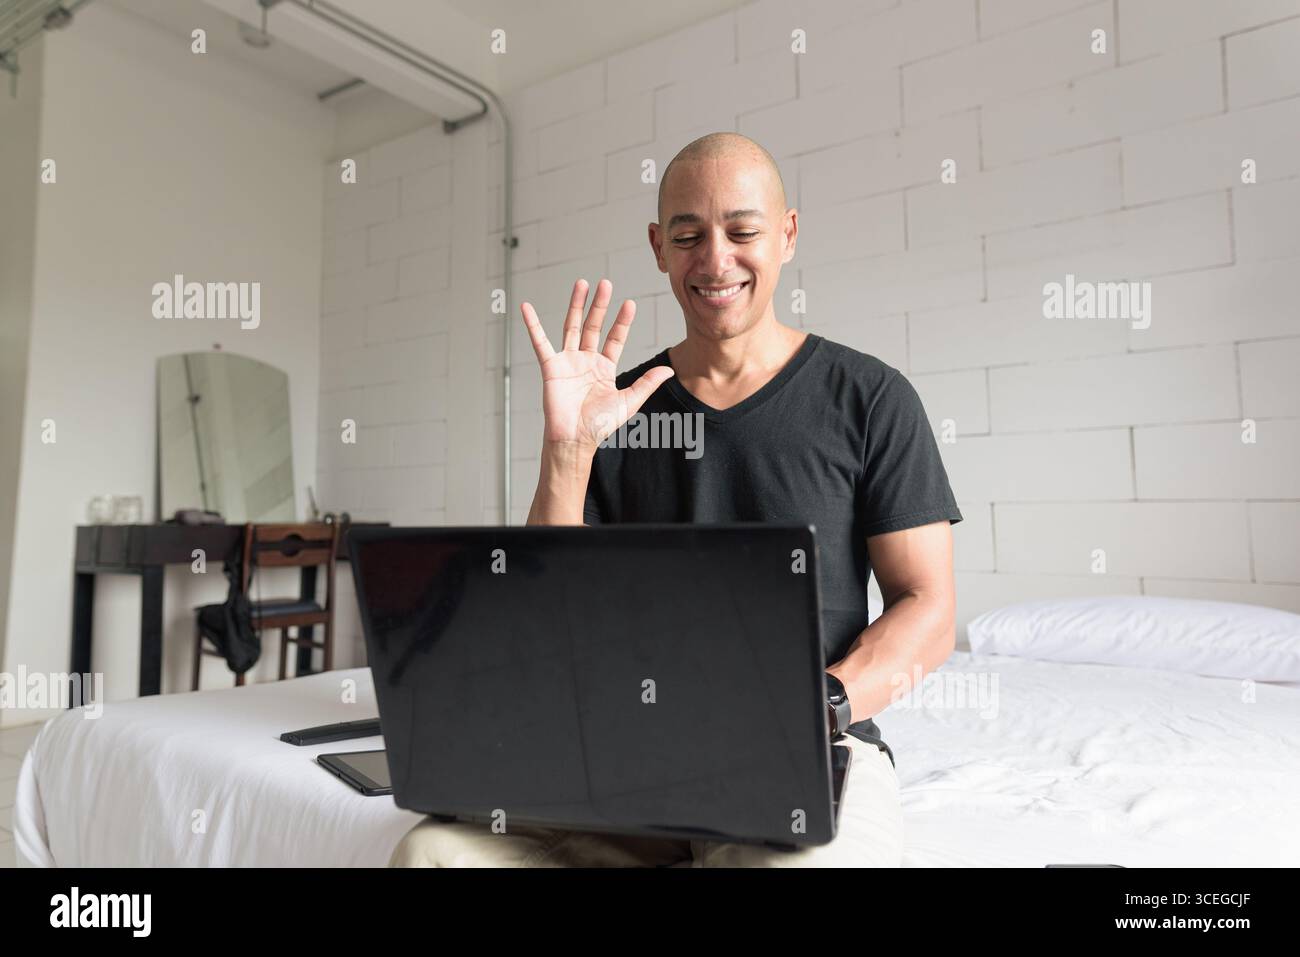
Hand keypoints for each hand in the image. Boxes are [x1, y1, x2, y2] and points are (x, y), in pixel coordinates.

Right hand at [521, 278, 674, 450]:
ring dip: (576, 305)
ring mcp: (568, 362)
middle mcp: (586, 361)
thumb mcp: (629, 402)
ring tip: (581, 284)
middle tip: (605, 283)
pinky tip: (527, 308)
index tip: (630, 303)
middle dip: (600, 305)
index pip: (615, 338)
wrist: (575, 439)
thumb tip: (669, 370)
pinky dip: (532, 325)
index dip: (622, 321)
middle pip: (593, 326)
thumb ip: (647, 383)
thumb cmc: (599, 425)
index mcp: (604, 368)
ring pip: (572, 327)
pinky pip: (540, 342)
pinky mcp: (551, 367)